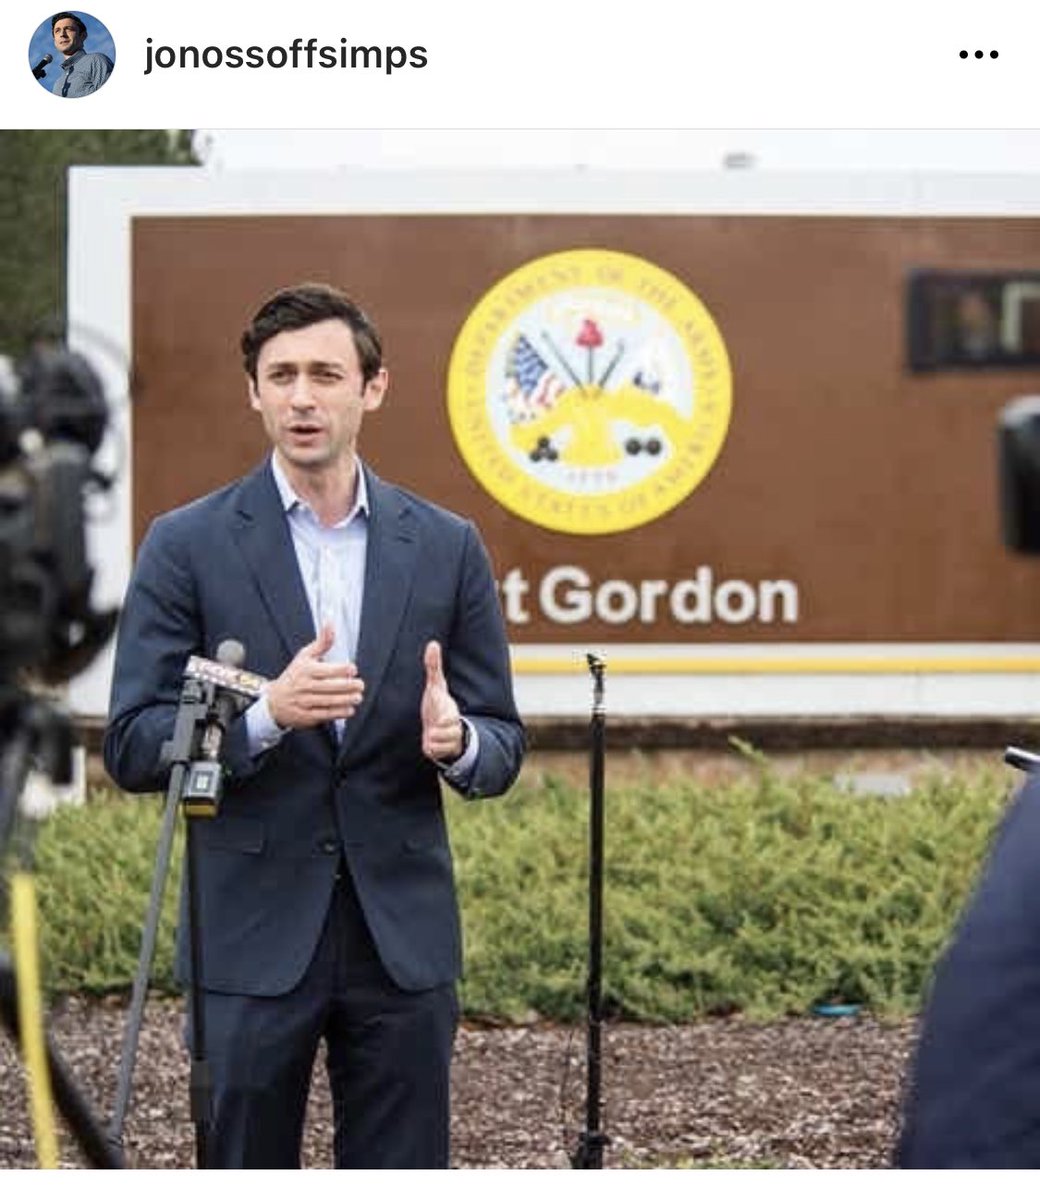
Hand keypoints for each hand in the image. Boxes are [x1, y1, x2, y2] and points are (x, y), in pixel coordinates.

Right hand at [266, 624, 363, 728]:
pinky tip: (349, 709)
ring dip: (345, 700)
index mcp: (305, 670)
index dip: (341, 669)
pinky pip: (324, 714)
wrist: (274, 701)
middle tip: (360, 685)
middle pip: (329, 687)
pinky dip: (338, 713)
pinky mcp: (306, 716)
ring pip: (328, 701)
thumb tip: (330, 623)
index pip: (325, 670)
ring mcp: (304, 702)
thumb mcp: (305, 656)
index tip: (353, 669)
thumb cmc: (294, 675)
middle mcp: (304, 686)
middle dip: (347, 686)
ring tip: (358, 697)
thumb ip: (322, 642)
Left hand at [421, 640, 464, 762]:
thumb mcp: (436, 686)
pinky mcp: (442, 752)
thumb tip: (432, 644)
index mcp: (452, 711)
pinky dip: (430, 748)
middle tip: (433, 724)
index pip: (448, 719)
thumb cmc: (438, 704)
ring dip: (431, 739)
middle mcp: (454, 727)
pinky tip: (433, 741)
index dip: (442, 719)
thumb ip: (433, 666)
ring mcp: (450, 741)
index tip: (440, 718)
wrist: (442, 726)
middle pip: (438, 734)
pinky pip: (432, 752)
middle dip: (433, 730)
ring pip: (434, 744)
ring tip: (433, 731)